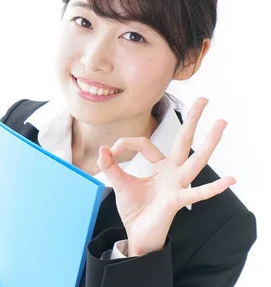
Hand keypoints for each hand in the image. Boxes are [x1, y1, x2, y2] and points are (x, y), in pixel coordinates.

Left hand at [96, 97, 235, 256]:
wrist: (137, 234)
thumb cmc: (135, 209)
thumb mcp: (119, 183)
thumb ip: (110, 166)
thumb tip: (103, 149)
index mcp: (160, 166)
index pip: (145, 143)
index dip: (126, 144)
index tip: (111, 151)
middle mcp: (173, 172)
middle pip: (184, 141)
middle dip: (192, 120)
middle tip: (204, 99)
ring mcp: (178, 185)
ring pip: (196, 160)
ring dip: (209, 142)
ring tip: (222, 123)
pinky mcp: (178, 200)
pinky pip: (197, 193)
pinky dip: (213, 188)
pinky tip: (230, 180)